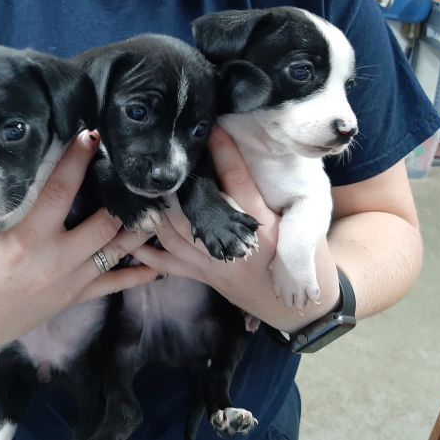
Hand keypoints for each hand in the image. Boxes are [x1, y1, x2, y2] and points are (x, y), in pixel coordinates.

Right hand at [0, 130, 157, 352]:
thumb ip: (17, 205)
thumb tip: (39, 165)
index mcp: (27, 238)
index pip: (58, 192)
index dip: (76, 161)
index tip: (91, 136)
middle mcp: (55, 260)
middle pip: (103, 224)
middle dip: (123, 197)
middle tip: (138, 174)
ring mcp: (71, 281)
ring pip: (117, 251)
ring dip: (140, 229)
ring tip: (159, 208)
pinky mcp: (78, 297)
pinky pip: (114, 284)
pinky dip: (138, 274)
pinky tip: (157, 262)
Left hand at [131, 127, 339, 331]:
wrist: (304, 310)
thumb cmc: (309, 260)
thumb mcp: (307, 224)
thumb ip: (281, 195)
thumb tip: (262, 156)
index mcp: (266, 228)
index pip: (240, 183)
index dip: (225, 154)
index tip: (213, 129)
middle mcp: (236, 246)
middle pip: (198, 210)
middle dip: (177, 185)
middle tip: (161, 160)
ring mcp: (216, 264)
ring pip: (177, 235)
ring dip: (157, 212)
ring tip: (142, 188)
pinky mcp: (207, 277)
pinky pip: (171, 265)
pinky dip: (149, 253)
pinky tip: (129, 239)